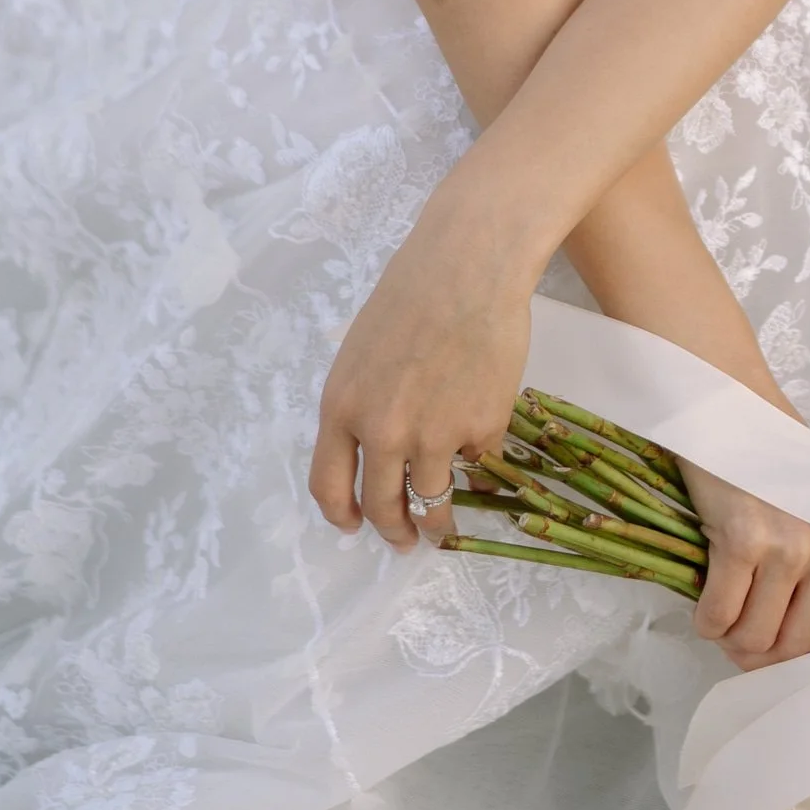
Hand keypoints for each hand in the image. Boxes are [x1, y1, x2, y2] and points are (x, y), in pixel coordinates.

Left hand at [309, 195, 531, 552]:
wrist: (469, 268)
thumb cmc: (411, 297)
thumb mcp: (360, 354)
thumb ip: (360, 406)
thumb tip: (372, 453)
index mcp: (341, 409)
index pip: (328, 487)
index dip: (343, 516)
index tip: (355, 527)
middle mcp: (382, 432)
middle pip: (382, 507)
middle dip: (395, 533)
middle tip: (406, 542)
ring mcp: (434, 436)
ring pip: (432, 502)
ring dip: (437, 523)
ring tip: (442, 526)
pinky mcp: (481, 429)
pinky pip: (477, 458)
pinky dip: (476, 453)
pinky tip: (479, 424)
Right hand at [679, 458, 809, 667]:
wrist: (732, 408)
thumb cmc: (774, 469)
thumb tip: (799, 657)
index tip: (796, 670)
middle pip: (798, 650)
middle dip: (762, 656)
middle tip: (741, 639)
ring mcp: (790, 545)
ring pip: (756, 638)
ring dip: (731, 640)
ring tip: (723, 616)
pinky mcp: (743, 538)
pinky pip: (719, 616)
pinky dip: (706, 622)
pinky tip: (703, 604)